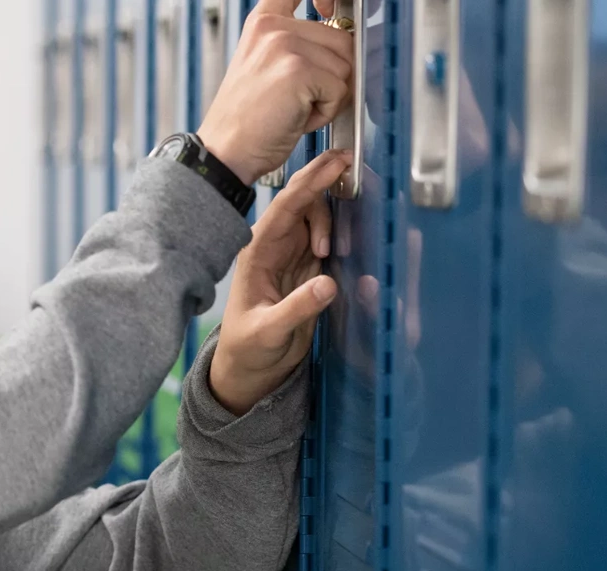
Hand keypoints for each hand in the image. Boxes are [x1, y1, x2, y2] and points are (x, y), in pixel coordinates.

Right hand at [196, 0, 354, 182]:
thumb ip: (297, 45)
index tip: (327, 9)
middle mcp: (273, 28)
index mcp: (263, 23)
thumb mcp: (264, 67)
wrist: (226, 152)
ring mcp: (285, 46)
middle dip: (332, 74)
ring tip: (296, 108)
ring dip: (330, 96)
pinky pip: (340, 90)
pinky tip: (298, 117)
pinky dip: (326, 112)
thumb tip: (346, 43)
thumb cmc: (246, 121)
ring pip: (345, 66)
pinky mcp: (298, 70)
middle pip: (341, 39)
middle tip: (301, 97)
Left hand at [210, 151, 347, 414]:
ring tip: (336, 252)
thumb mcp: (269, 333)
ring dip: (336, 217)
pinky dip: (343, 233)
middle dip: (326, 184)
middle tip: (354, 166)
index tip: (335, 164)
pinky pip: (328, 240)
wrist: (249, 369)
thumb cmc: (249, 350)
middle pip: (303, 205)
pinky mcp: (307, 270)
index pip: (285, 210)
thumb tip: (329, 284)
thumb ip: (297, 309)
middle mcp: (274, 249)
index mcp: (258, 255)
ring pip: (317, 219)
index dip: (310, 183)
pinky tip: (357, 235)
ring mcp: (292, 257)